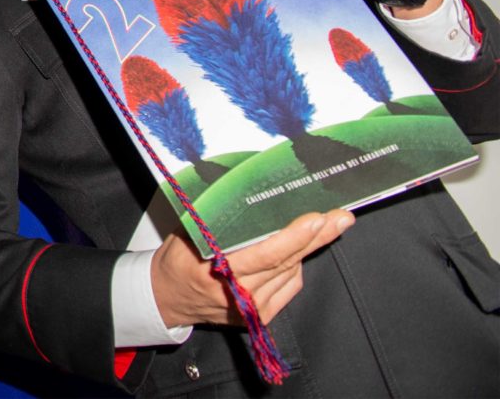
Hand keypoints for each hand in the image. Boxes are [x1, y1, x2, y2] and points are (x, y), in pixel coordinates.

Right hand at [152, 209, 353, 327]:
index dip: (295, 236)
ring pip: (293, 272)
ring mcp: (252, 309)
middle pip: (287, 261)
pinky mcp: (262, 316)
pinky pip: (290, 285)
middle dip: (317, 236)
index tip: (317, 219)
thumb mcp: (188, 234)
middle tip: (340, 217)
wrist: (167, 298)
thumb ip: (218, 220)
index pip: (266, 253)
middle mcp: (238, 294)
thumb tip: (251, 192)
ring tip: (322, 226)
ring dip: (308, 249)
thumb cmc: (178, 259)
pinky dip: (295, 266)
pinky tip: (294, 251)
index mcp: (217, 271)